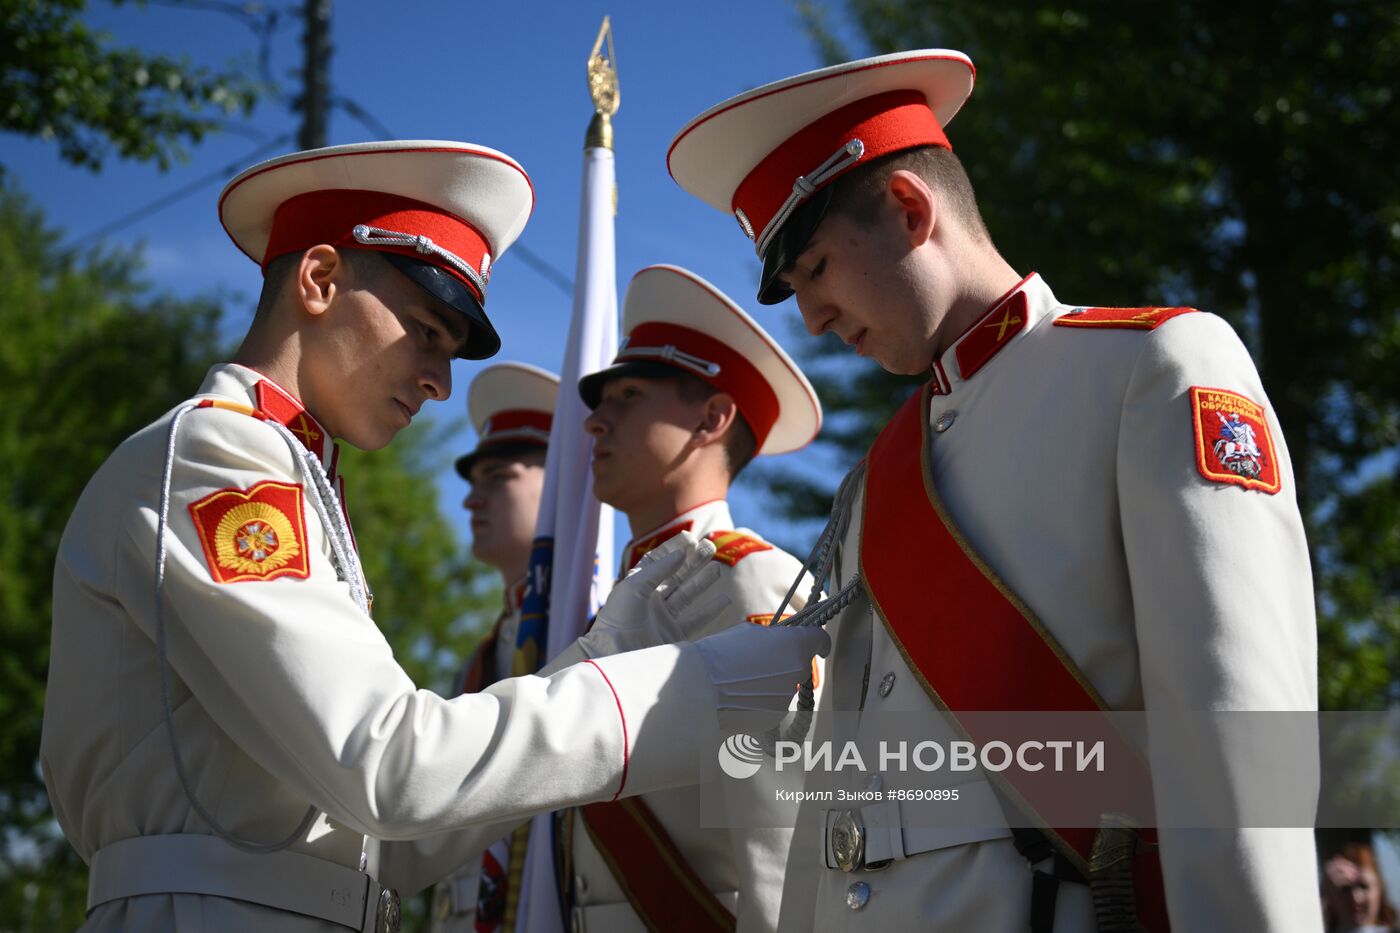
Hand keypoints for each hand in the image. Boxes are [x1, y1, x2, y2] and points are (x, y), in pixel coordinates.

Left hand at [579, 532, 731, 657]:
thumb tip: (682, 553)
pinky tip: (725, 599)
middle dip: (693, 560)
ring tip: (717, 566)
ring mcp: (663, 617)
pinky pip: (696, 620)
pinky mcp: (673, 635)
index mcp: (637, 585)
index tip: (690, 537)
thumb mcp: (633, 587)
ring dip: (702, 580)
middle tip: (710, 545)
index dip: (673, 548)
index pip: (657, 561)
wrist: (615, 655)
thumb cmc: (618, 620)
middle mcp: (651, 600)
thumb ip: (658, 570)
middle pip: (676, 574)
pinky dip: (711, 610)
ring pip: (687, 594)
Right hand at [694, 622, 830, 712]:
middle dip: (786, 661)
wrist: (702, 688)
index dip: (818, 641)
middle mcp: (798, 671)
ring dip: (772, 681)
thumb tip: (778, 642)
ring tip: (743, 678)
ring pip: (786, 684)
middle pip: (800, 664)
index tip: (816, 644)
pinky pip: (774, 702)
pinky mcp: (775, 716)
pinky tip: (740, 694)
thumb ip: (772, 637)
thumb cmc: (722, 653)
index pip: (820, 640)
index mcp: (795, 645)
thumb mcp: (749, 632)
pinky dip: (762, 698)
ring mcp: (788, 696)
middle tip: (760, 659)